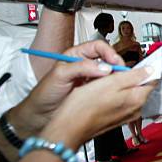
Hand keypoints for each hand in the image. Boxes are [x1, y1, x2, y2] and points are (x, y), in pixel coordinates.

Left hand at [10, 40, 124, 136]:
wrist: (40, 115)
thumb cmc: (45, 93)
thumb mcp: (60, 75)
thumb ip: (81, 67)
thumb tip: (104, 67)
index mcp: (77, 55)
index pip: (98, 46)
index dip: (109, 52)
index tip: (114, 61)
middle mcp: (86, 64)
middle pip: (108, 58)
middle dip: (116, 64)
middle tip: (120, 73)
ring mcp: (91, 78)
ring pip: (110, 72)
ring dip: (116, 76)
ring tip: (118, 82)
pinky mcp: (94, 90)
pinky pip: (108, 85)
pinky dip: (113, 86)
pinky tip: (114, 90)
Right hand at [42, 67, 157, 148]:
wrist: (69, 128)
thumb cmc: (85, 106)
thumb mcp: (110, 82)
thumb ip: (133, 75)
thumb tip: (151, 69)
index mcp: (137, 98)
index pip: (152, 79)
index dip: (146, 68)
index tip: (136, 63)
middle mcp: (136, 109)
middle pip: (141, 86)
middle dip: (131, 76)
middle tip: (114, 73)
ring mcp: (127, 115)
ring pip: (130, 93)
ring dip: (121, 85)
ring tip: (106, 83)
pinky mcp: (117, 118)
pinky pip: (122, 102)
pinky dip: (115, 95)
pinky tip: (102, 94)